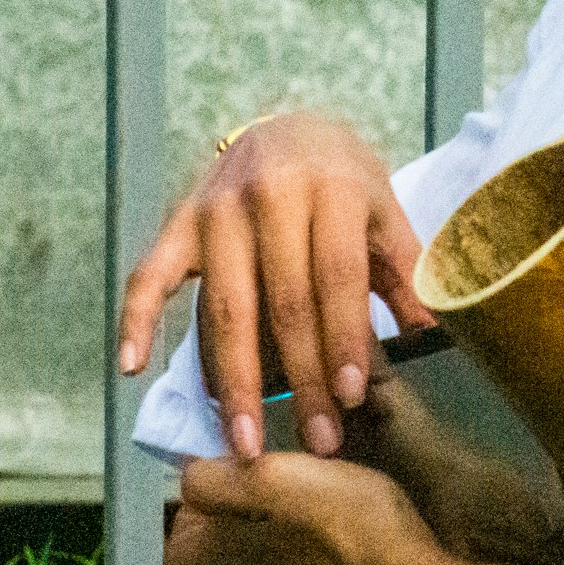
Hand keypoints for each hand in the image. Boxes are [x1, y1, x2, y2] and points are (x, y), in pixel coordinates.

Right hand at [115, 112, 435, 462]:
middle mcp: (268, 195)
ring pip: (224, 306)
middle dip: (300, 376)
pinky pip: (150, 275)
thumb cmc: (344, 179)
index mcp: (330, 188)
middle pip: (283, 300)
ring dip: (234, 379)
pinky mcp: (179, 222)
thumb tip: (431, 332)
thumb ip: (405, 270)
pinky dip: (137, 319)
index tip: (351, 396)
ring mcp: (216, 210)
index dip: (344, 336)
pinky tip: (132, 367)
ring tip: (244, 440)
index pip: (336, 274)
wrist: (288, 124)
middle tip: (316, 439)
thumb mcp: (384, 210)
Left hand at [166, 451, 459, 564]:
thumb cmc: (353, 531)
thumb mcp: (282, 484)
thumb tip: (187, 480)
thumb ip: (223, 482)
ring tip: (320, 509)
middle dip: (235, 528)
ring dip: (284, 546)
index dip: (181, 528)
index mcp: (238, 560)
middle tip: (268, 487)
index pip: (175, 561)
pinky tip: (357, 546)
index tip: (207, 494)